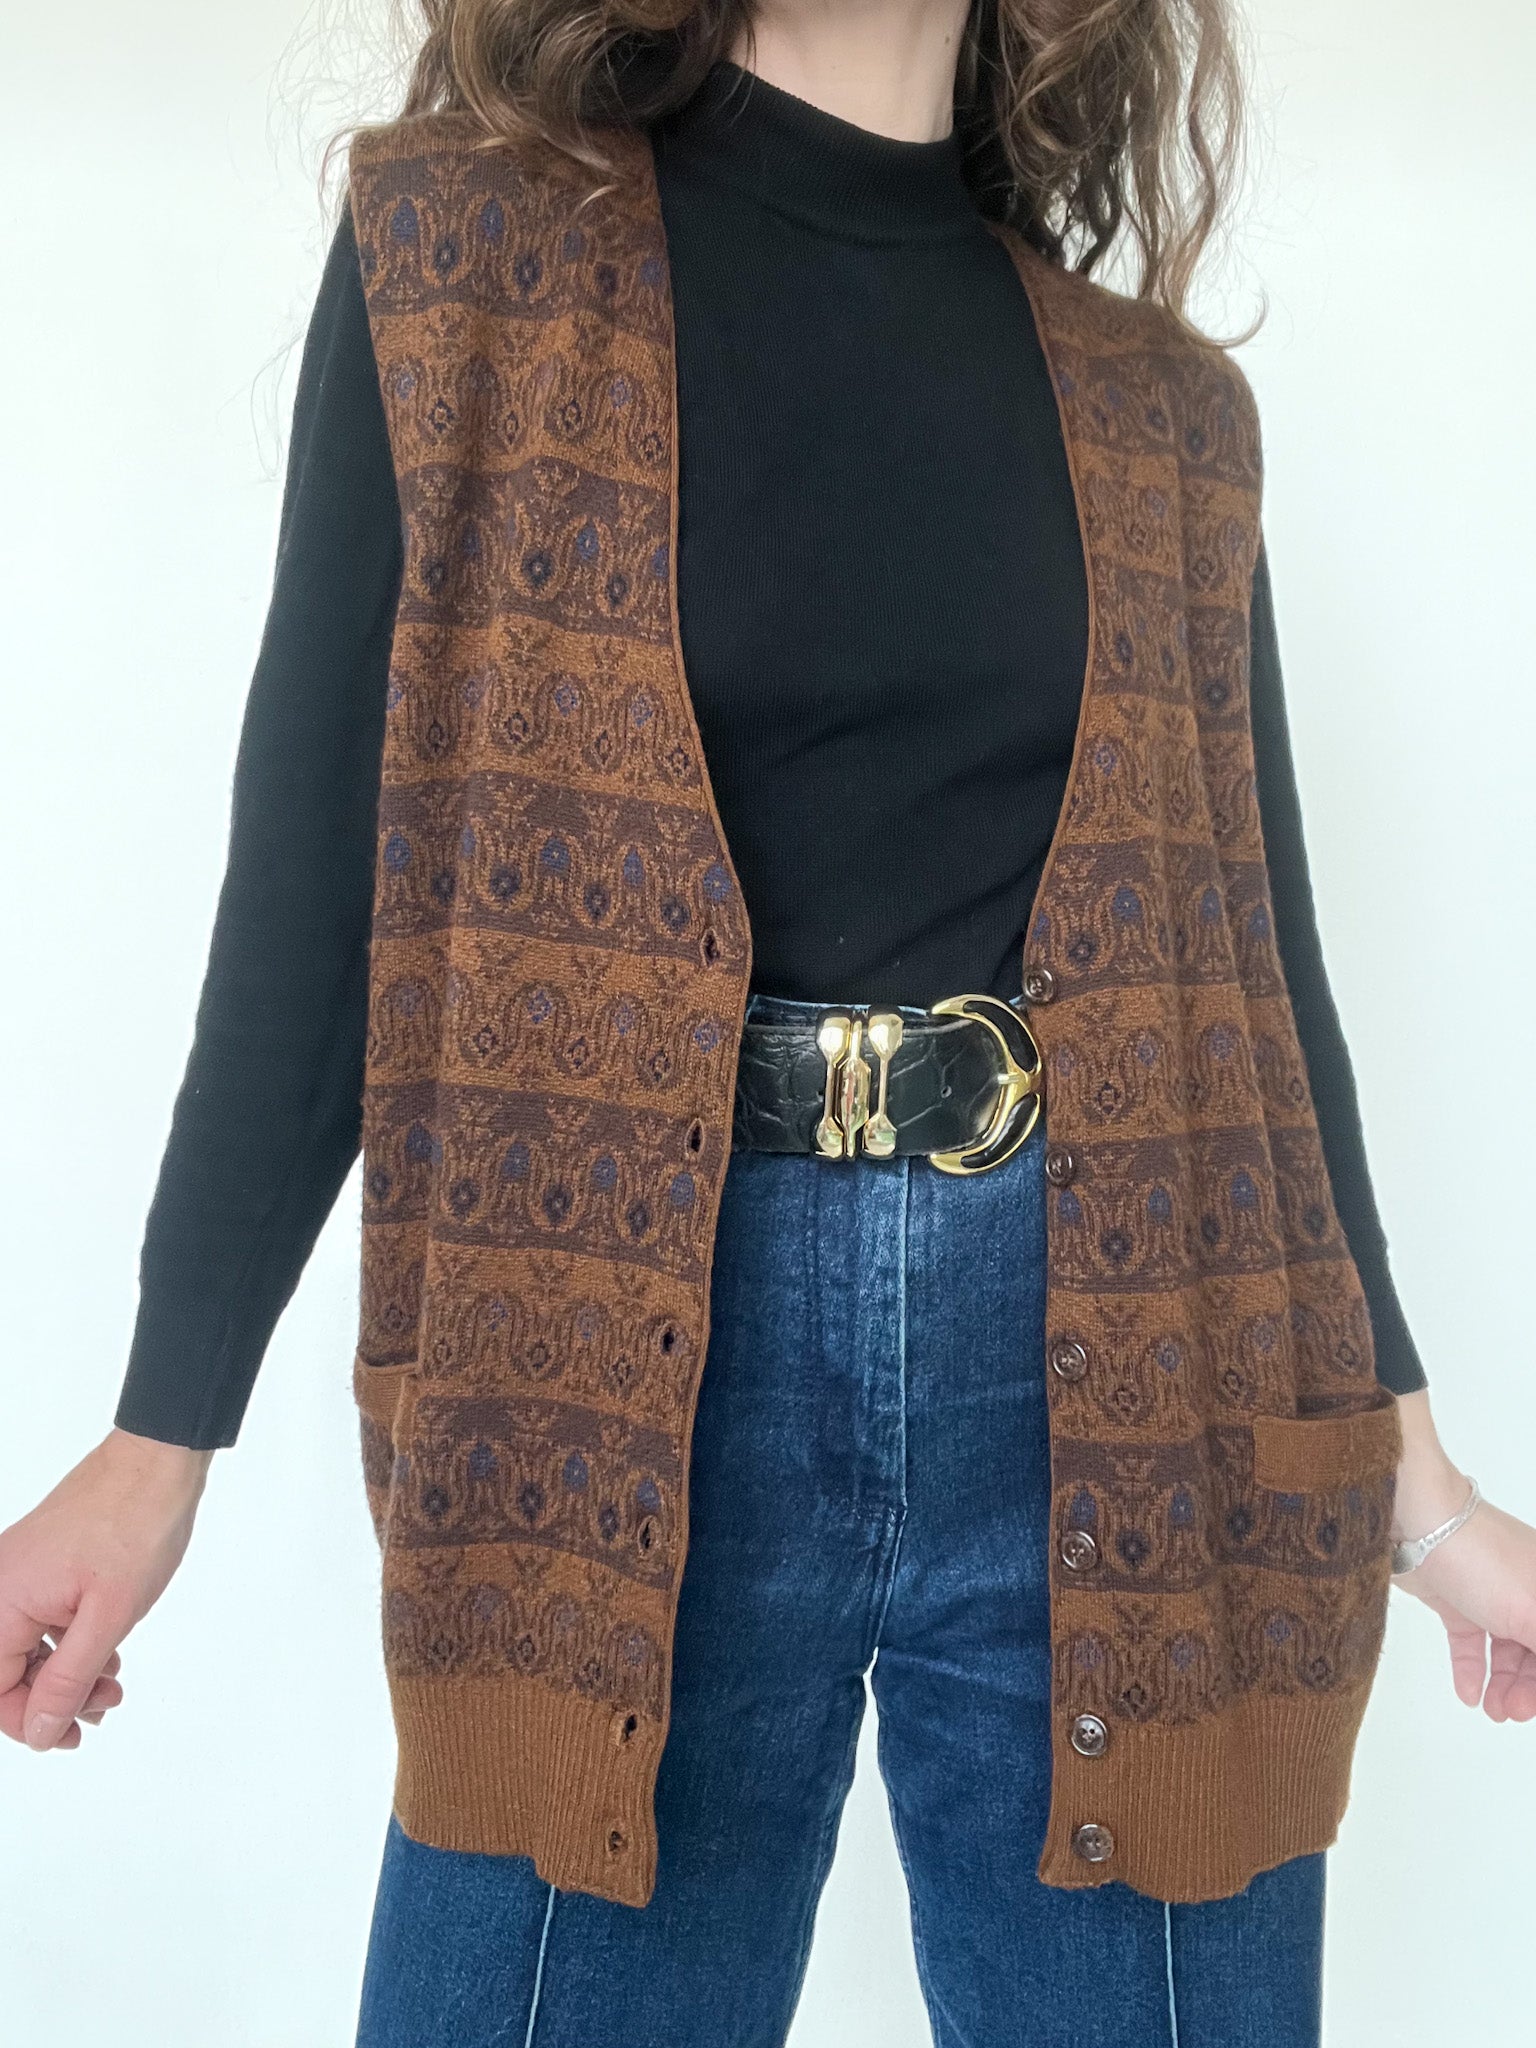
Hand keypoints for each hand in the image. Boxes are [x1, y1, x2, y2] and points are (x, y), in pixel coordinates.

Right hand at [0, 1428, 213, 1751]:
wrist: (157, 1461)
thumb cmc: (135, 1524)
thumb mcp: (107, 1617)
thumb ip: (68, 1679)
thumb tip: (39, 1731)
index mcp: (2, 1601)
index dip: (29, 1720)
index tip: (69, 1735)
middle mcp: (1, 1586)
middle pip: (8, 1670)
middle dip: (54, 1699)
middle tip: (102, 1708)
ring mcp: (21, 1571)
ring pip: (28, 1646)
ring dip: (67, 1674)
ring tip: (113, 1685)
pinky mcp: (43, 1563)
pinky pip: (42, 1619)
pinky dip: (72, 1644)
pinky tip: (108, 1655)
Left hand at [1390, 1390, 1535, 1721]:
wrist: (1416, 1522)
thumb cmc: (1484, 1558)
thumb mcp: (1534, 1614)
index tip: (1532, 1706)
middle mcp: (1527, 1590)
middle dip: (1529, 1687)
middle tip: (1512, 1712)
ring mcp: (1491, 1593)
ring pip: (1506, 1650)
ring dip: (1503, 1684)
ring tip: (1493, 1710)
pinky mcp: (1455, 1597)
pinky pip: (1471, 1641)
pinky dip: (1472, 1669)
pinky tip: (1470, 1695)